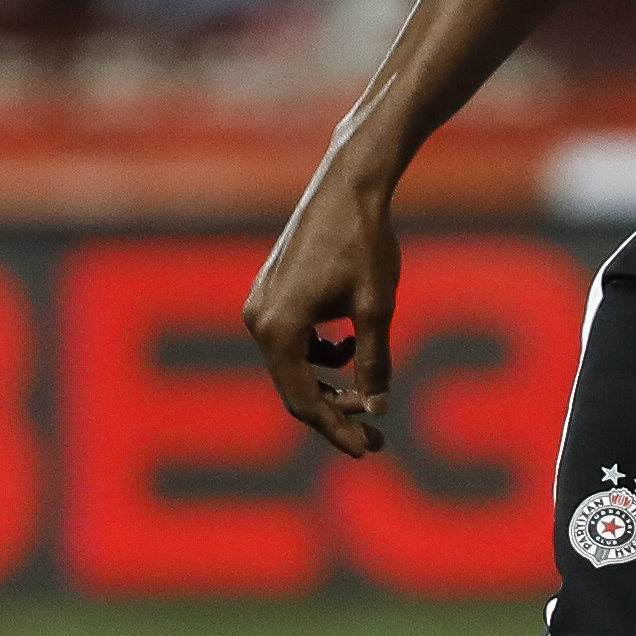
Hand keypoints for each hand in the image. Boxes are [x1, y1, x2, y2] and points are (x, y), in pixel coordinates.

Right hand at [248, 164, 401, 457]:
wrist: (348, 186)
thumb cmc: (366, 242)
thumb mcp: (377, 307)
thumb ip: (374, 361)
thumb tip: (377, 408)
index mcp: (279, 328)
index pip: (304, 400)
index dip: (337, 430)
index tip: (369, 449)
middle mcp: (258, 320)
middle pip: (294, 388)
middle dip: (335, 415)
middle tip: (376, 439)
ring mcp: (259, 305)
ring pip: (291, 367)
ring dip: (328, 386)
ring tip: (365, 399)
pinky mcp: (269, 294)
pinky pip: (290, 343)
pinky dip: (319, 357)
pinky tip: (348, 347)